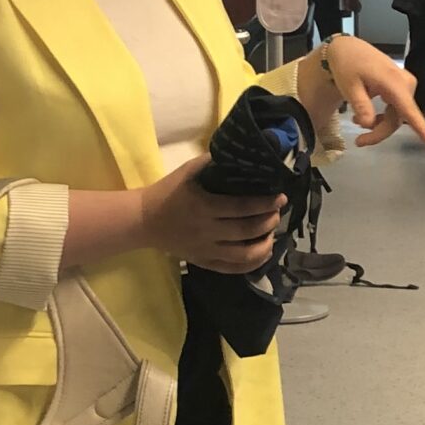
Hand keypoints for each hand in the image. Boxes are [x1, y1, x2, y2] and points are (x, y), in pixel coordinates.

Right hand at [140, 157, 287, 272]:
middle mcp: (207, 230)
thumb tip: (243, 154)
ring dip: (264, 245)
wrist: (144, 220)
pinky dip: (252, 264)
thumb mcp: (188, 171)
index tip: (280, 198)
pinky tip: (262, 253)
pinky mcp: (203, 262)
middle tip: (277, 213)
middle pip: (247, 231)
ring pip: (243, 255)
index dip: (265, 204)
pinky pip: (232, 269)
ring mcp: (205, 250)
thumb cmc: (168, 192)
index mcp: (204, 206)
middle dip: (269, 222)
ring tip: (272, 234)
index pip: (242, 207)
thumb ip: (213, 162)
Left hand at [323, 35, 424, 147]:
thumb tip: (369, 124)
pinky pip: (396, 108)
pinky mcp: (401, 87)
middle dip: (379, 132)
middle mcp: (405, 84)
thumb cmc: (348, 64)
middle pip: (398, 118)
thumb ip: (361, 105)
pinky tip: (364, 117)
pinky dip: (382, 116)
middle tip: (359, 142)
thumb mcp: (349, 86)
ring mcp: (405, 85)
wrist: (348, 48)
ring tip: (356, 122)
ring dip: (379, 124)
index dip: (421, 129)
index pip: (409, 110)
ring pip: (397, 116)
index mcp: (394, 82)